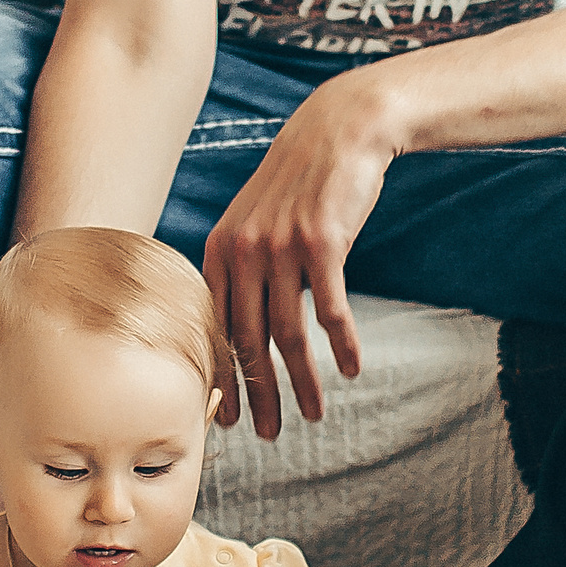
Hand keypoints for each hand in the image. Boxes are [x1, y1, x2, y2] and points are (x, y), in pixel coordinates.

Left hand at [201, 68, 402, 437]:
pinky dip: (343, 346)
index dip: (221, 378)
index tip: (228, 417)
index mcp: (220, 251)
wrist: (338, 132)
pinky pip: (331, 311)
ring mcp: (281, 248)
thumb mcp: (254, 220)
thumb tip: (237, 322)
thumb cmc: (299, 183)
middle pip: (248, 341)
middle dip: (259, 394)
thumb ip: (242, 266)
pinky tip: (352, 370)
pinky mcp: (322, 244)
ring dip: (303, 382)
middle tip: (268, 434)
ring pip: (289, 334)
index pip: (213, 329)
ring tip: (315, 414)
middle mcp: (243, 252)